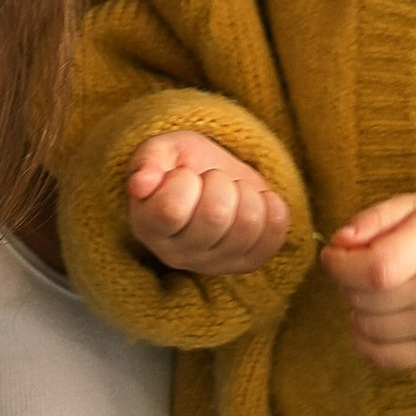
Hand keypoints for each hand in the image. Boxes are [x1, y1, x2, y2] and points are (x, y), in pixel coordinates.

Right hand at [124, 131, 290, 275]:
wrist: (214, 180)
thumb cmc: (182, 166)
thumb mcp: (162, 151)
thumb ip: (148, 160)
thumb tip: (140, 185)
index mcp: (148, 227)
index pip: (171, 209)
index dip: (184, 180)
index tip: (183, 174)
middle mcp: (177, 255)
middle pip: (215, 216)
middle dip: (220, 182)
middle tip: (212, 180)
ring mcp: (214, 264)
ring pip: (248, 223)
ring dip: (246, 193)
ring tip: (233, 190)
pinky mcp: (247, 264)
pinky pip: (275, 234)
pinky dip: (272, 206)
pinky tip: (256, 201)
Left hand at [323, 193, 415, 368]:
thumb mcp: (410, 208)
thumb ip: (370, 220)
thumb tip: (338, 244)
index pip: (375, 270)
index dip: (341, 265)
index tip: (333, 255)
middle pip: (366, 298)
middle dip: (348, 282)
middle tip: (361, 268)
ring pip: (366, 327)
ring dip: (358, 308)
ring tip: (376, 290)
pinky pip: (380, 356)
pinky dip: (366, 338)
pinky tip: (377, 315)